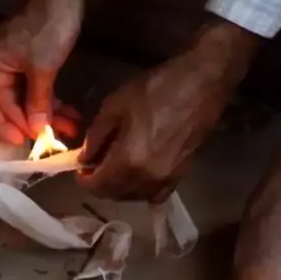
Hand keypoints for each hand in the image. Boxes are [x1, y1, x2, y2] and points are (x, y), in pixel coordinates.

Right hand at [0, 16, 79, 144]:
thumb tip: (35, 130)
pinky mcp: (30, 64)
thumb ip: (37, 102)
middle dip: (29, 123)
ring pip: (24, 100)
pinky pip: (36, 90)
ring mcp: (13, 66)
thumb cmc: (47, 26)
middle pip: (5, 106)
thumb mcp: (42, 68)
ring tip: (68, 130)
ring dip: (44, 115)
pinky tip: (69, 115)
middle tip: (50, 139)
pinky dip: (50, 102)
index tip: (21, 140)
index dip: (0, 125)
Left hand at [76, 19, 260, 202]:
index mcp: (129, 160)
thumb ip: (95, 137)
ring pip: (135, 197)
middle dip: (100, 184)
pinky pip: (157, 194)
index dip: (84, 181)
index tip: (79, 170)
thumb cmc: (155, 89)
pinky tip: (136, 175)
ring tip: (112, 168)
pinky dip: (142, 190)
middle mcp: (148, 177)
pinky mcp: (183, 173)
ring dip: (119, 188)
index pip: (98, 186)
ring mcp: (168, 178)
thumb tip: (84, 158)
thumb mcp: (114, 106)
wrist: (201, 83)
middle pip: (115, 194)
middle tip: (94, 166)